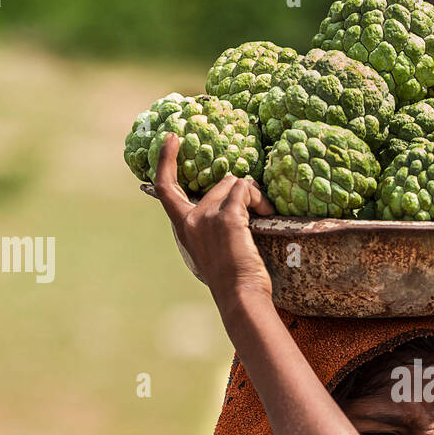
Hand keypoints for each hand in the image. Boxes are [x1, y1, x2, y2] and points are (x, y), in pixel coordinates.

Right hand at [153, 133, 275, 304]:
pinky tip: (268, 214)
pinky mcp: (227, 217)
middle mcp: (191, 219)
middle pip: (219, 183)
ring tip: (264, 217)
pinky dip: (260, 198)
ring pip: (235, 183)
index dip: (166, 160)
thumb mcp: (212, 250)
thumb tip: (234, 202)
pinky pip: (246, 189)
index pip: (165, 188)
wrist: (239, 296)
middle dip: (241, 193)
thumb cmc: (234, 279)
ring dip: (253, 196)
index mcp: (183, 227)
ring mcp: (207, 216)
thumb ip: (211, 226)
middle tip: (258, 213)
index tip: (172, 138)